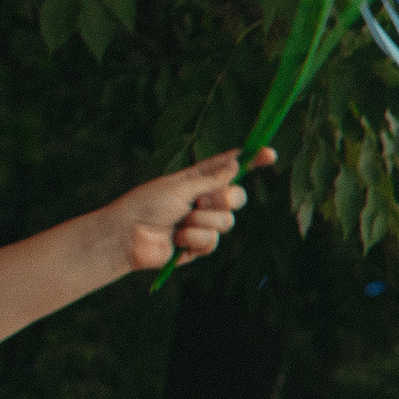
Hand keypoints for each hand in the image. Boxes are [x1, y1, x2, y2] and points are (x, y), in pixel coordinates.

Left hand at [103, 146, 276, 272]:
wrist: (128, 236)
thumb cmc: (146, 205)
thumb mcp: (179, 187)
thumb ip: (210, 180)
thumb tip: (235, 165)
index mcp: (196, 180)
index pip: (228, 167)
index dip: (250, 161)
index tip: (270, 154)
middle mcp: (203, 199)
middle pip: (236, 197)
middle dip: (224, 199)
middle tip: (203, 201)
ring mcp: (203, 222)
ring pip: (226, 221)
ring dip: (202, 222)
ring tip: (180, 224)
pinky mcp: (199, 244)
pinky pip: (213, 241)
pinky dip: (194, 239)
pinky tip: (177, 240)